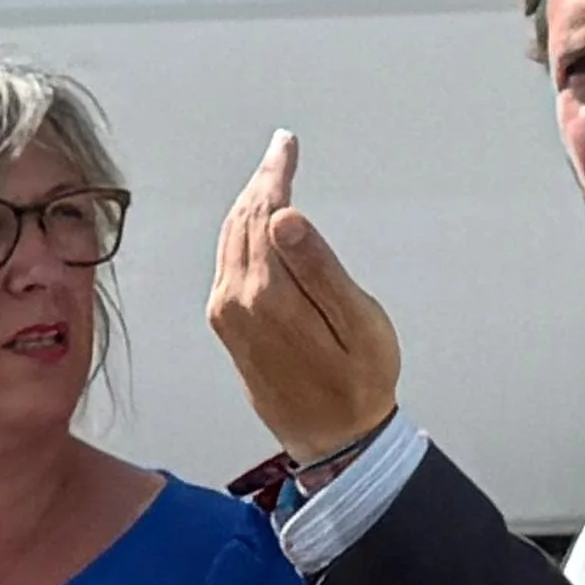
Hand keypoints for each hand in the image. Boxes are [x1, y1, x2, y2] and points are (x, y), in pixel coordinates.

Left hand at [207, 130, 404, 459]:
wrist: (333, 440)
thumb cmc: (358, 383)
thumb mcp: (356, 323)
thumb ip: (318, 267)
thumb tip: (285, 218)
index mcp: (268, 295)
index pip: (265, 213)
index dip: (277, 173)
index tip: (287, 144)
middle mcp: (235, 302)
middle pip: (243, 220)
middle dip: (264, 180)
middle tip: (282, 148)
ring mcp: (226, 315)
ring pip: (231, 238)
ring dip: (250, 203)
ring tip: (273, 174)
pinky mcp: (227, 326)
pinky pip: (227, 261)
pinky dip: (242, 230)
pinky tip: (258, 221)